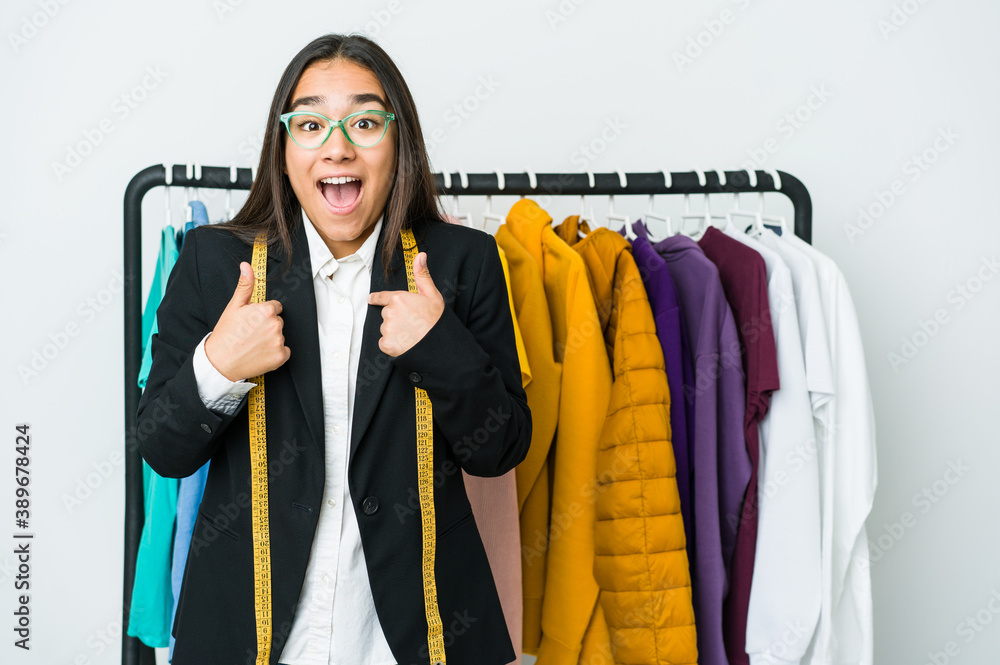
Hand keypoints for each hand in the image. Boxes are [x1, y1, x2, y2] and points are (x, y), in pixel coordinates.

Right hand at [204, 262, 290, 380]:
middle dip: (267, 325)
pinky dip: (275, 353)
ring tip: (253, 343)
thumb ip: (245, 285)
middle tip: (251, 333)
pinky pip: (284, 351)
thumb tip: (247, 266)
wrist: (220, 362)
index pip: (275, 307)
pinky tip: (261, 353)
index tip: (253, 321)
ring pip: (280, 335)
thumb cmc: (226, 334)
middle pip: (278, 321)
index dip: (263, 313)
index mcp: (266, 311)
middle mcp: (275, 325)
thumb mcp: (234, 306)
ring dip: (271, 339)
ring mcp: (279, 341)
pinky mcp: (281, 357)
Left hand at [368, 251, 444, 356]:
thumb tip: (420, 256)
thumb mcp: (432, 295)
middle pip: (387, 314)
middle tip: (411, 323)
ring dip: (394, 332)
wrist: (438, 344)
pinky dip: (392, 344)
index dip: (375, 298)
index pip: (382, 297)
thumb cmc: (436, 320)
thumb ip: (422, 275)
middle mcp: (390, 312)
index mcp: (399, 299)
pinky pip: (385, 343)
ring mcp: (387, 329)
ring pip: (386, 328)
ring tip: (410, 334)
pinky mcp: (386, 344)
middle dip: (395, 318)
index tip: (370, 299)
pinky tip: (405, 344)